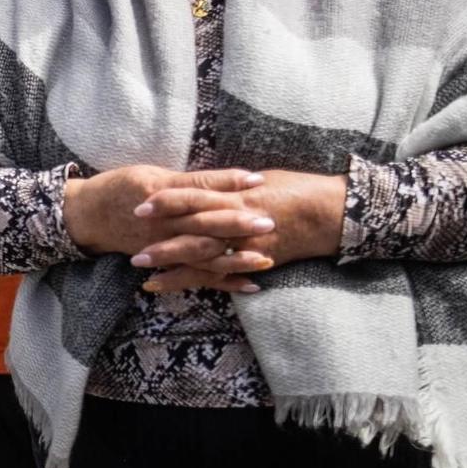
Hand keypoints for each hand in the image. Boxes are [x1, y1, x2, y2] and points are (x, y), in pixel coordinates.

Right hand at [64, 165, 272, 292]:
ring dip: (235, 259)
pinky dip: (223, 282)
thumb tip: (229, 178)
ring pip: (202, 254)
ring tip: (266, 259)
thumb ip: (188, 180)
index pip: (199, 189)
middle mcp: (161, 222)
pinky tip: (250, 285)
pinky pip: (196, 276)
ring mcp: (162, 245)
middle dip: (237, 224)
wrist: (88, 216)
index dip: (228, 184)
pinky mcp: (164, 262)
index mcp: (160, 194)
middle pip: (204, 223)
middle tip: (269, 222)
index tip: (258, 180)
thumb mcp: (152, 174)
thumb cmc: (121, 188)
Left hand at [135, 169, 346, 293]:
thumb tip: (203, 187)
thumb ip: (228, 186)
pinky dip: (203, 283)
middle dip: (162, 244)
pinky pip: (227, 276)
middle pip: (193, 234)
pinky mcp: (261, 262)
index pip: (193, 197)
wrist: (334, 212)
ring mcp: (250, 245)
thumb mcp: (258, 179)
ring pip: (205, 260)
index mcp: (237, 195)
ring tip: (145, 275)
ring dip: (175, 269)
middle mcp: (240, 222)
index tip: (139, 207)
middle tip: (132, 251)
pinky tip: (184, 288)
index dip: (165, 202)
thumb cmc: (296, 188)